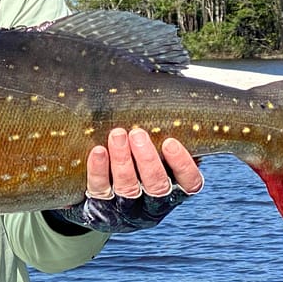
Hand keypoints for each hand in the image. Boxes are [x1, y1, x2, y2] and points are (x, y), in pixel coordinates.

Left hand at [45, 128, 203, 233]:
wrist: (92, 185)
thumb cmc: (132, 149)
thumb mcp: (154, 140)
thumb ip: (165, 120)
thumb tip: (175, 74)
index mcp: (174, 185)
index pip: (190, 183)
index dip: (183, 164)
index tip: (171, 141)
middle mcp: (153, 201)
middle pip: (156, 185)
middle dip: (148, 159)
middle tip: (138, 133)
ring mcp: (126, 207)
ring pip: (128, 188)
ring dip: (123, 160)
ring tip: (117, 134)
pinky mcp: (99, 206)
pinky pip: (99, 189)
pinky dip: (99, 170)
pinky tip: (98, 151)